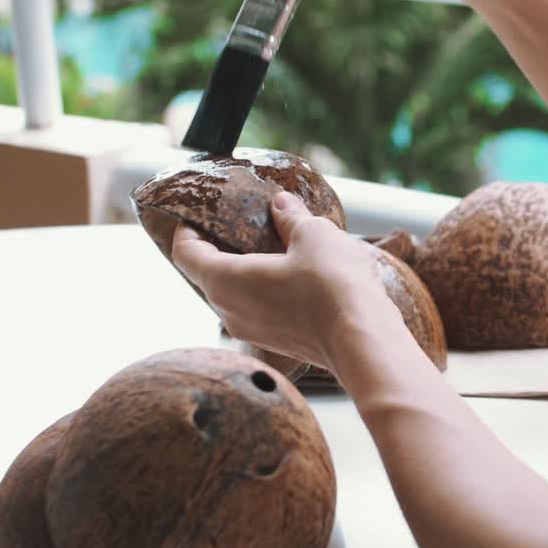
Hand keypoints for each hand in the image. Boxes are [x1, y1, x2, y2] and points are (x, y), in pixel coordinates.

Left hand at [171, 190, 404, 372]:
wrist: (362, 340)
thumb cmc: (332, 285)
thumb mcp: (313, 234)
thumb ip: (291, 217)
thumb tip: (281, 203)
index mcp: (225, 280)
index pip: (185, 254)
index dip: (187, 231)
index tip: (202, 215)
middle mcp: (228, 311)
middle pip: (207, 275)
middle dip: (219, 249)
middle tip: (242, 225)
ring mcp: (251, 332)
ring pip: (233, 296)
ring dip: (244, 272)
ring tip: (272, 250)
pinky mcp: (275, 344)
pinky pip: (256, 311)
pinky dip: (263, 292)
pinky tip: (292, 278)